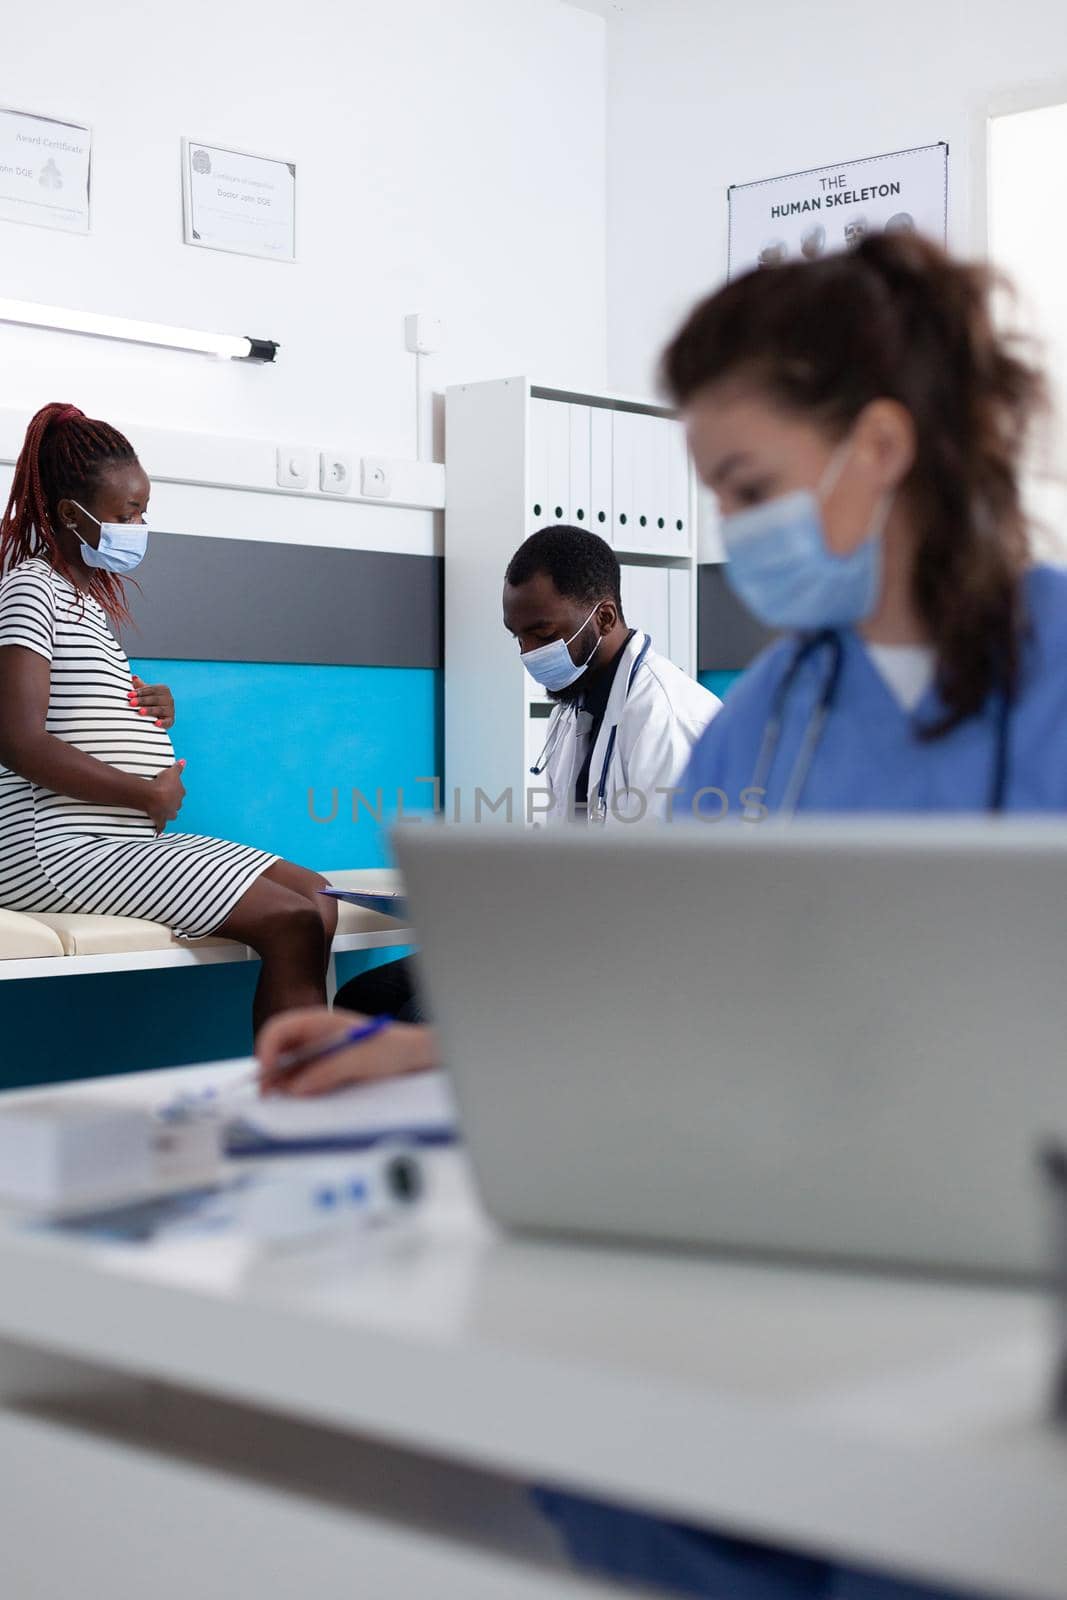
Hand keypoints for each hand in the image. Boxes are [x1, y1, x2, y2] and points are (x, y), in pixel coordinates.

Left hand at [130, 674, 174, 730]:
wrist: (161, 716)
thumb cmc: (150, 702)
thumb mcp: (146, 693)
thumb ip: (140, 686)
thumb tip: (133, 677)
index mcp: (163, 689)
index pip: (150, 689)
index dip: (139, 692)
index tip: (129, 695)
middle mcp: (169, 698)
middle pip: (154, 699)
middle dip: (142, 700)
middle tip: (132, 703)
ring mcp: (170, 710)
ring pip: (159, 709)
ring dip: (150, 710)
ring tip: (140, 712)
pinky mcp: (171, 720)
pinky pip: (167, 722)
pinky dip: (162, 723)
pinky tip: (156, 723)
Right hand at [143, 760, 185, 832]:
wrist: (154, 796)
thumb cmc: (163, 783)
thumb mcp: (172, 772)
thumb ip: (178, 767)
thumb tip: (184, 761)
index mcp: (180, 793)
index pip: (180, 791)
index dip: (175, 790)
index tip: (170, 788)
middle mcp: (177, 805)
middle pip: (176, 804)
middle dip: (172, 802)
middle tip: (164, 798)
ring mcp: (169, 813)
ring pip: (171, 814)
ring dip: (168, 813)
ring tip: (163, 810)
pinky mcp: (161, 820)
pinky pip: (161, 826)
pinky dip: (160, 829)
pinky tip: (158, 832)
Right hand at [256, 1006, 435, 1096]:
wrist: (413, 1057)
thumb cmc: (390, 1049)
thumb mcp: (358, 1059)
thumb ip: (325, 1071)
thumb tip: (294, 1088)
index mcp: (317, 1021)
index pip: (279, 1029)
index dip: (266, 1050)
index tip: (265, 1073)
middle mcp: (312, 1036)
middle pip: (276, 1050)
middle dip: (270, 1071)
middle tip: (269, 1096)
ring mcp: (316, 1053)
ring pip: (286, 1068)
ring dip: (283, 1083)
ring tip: (289, 1099)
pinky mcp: (322, 1070)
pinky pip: (301, 1080)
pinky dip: (297, 1090)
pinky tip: (304, 1098)